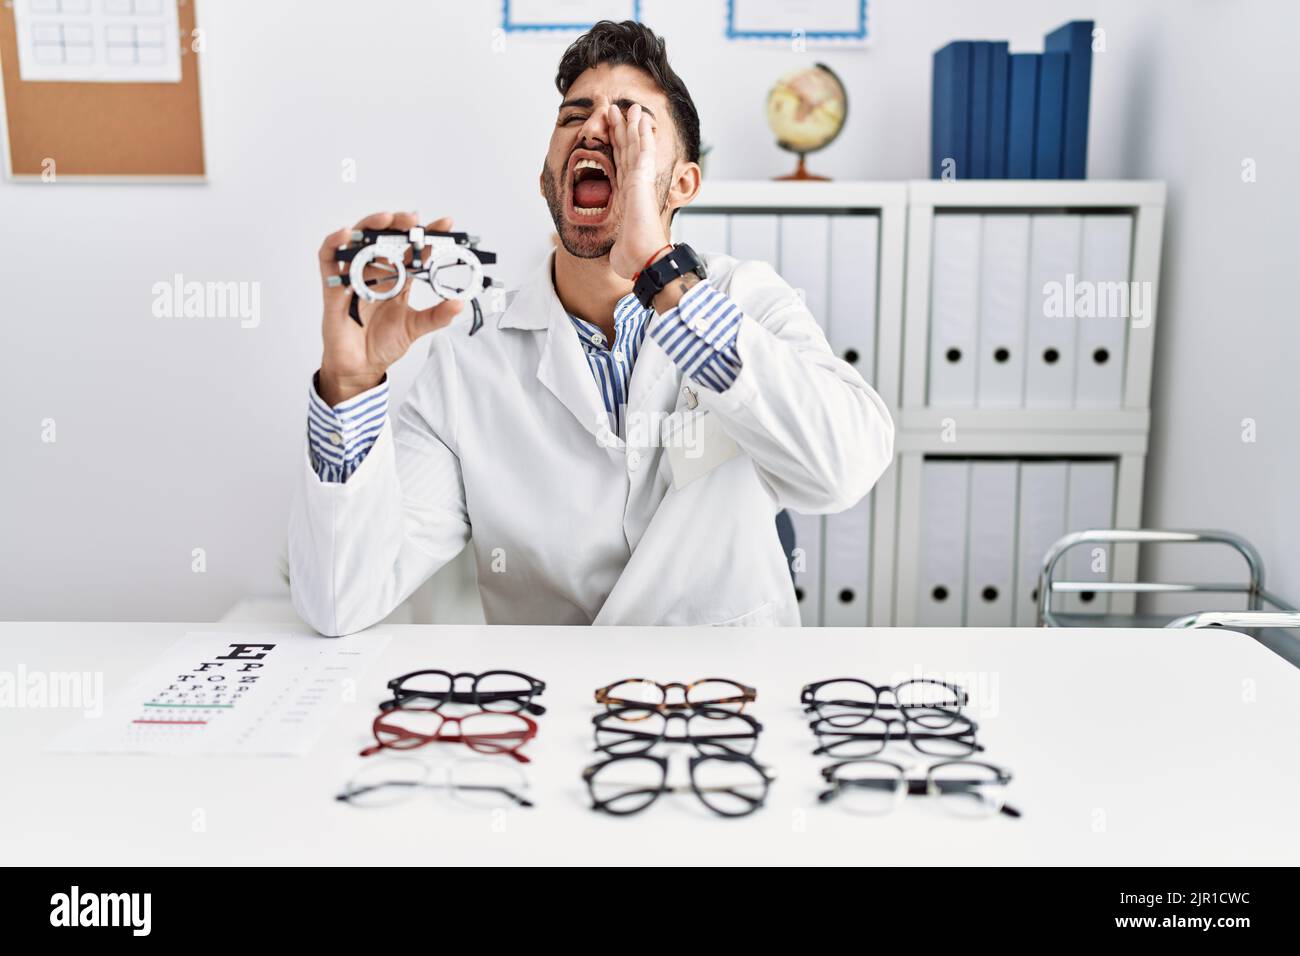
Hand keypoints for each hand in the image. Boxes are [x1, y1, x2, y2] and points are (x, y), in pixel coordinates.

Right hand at [316, 211, 463, 405]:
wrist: (361, 366)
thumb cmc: (384, 344)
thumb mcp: (415, 327)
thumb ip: (437, 316)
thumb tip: (460, 303)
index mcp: (398, 279)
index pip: (414, 250)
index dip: (428, 236)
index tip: (446, 223)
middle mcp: (376, 273)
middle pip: (386, 239)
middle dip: (400, 225)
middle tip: (414, 219)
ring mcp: (355, 276)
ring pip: (359, 241)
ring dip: (371, 226)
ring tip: (387, 219)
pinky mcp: (334, 286)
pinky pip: (329, 258)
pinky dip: (335, 242)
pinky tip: (347, 234)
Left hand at [606, 103, 670, 279]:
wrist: (644, 261)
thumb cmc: (633, 258)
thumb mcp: (618, 246)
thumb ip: (618, 244)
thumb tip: (616, 257)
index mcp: (628, 200)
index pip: (620, 167)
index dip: (616, 148)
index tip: (611, 133)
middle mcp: (635, 188)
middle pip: (625, 153)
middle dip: (620, 131)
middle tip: (613, 110)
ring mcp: (640, 184)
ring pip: (634, 147)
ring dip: (630, 126)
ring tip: (625, 107)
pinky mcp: (642, 181)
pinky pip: (642, 151)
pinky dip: (642, 134)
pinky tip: (640, 118)